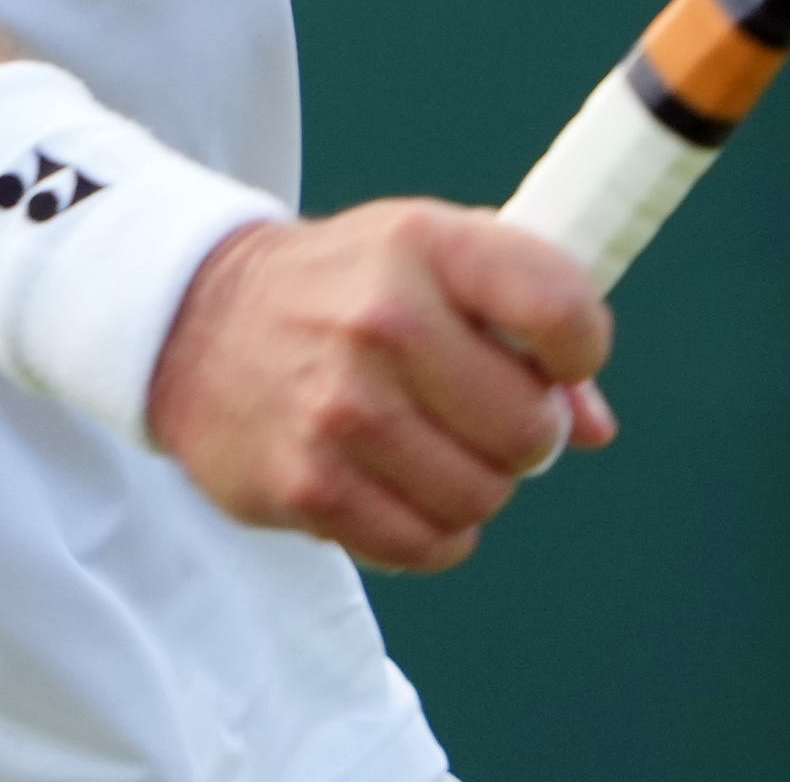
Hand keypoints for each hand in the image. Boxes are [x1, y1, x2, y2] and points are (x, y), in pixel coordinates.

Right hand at [144, 202, 619, 571]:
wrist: (194, 320)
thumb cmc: (343, 287)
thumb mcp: (432, 257)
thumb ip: (526, 319)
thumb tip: (595, 426)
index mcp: (424, 244)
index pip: (559, 308)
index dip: (581, 347)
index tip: (559, 358)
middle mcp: (381, 320)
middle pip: (531, 429)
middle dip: (525, 434)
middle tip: (484, 415)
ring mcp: (341, 409)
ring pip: (482, 497)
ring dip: (476, 485)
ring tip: (435, 448)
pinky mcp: (308, 485)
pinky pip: (426, 546)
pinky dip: (432, 531)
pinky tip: (403, 488)